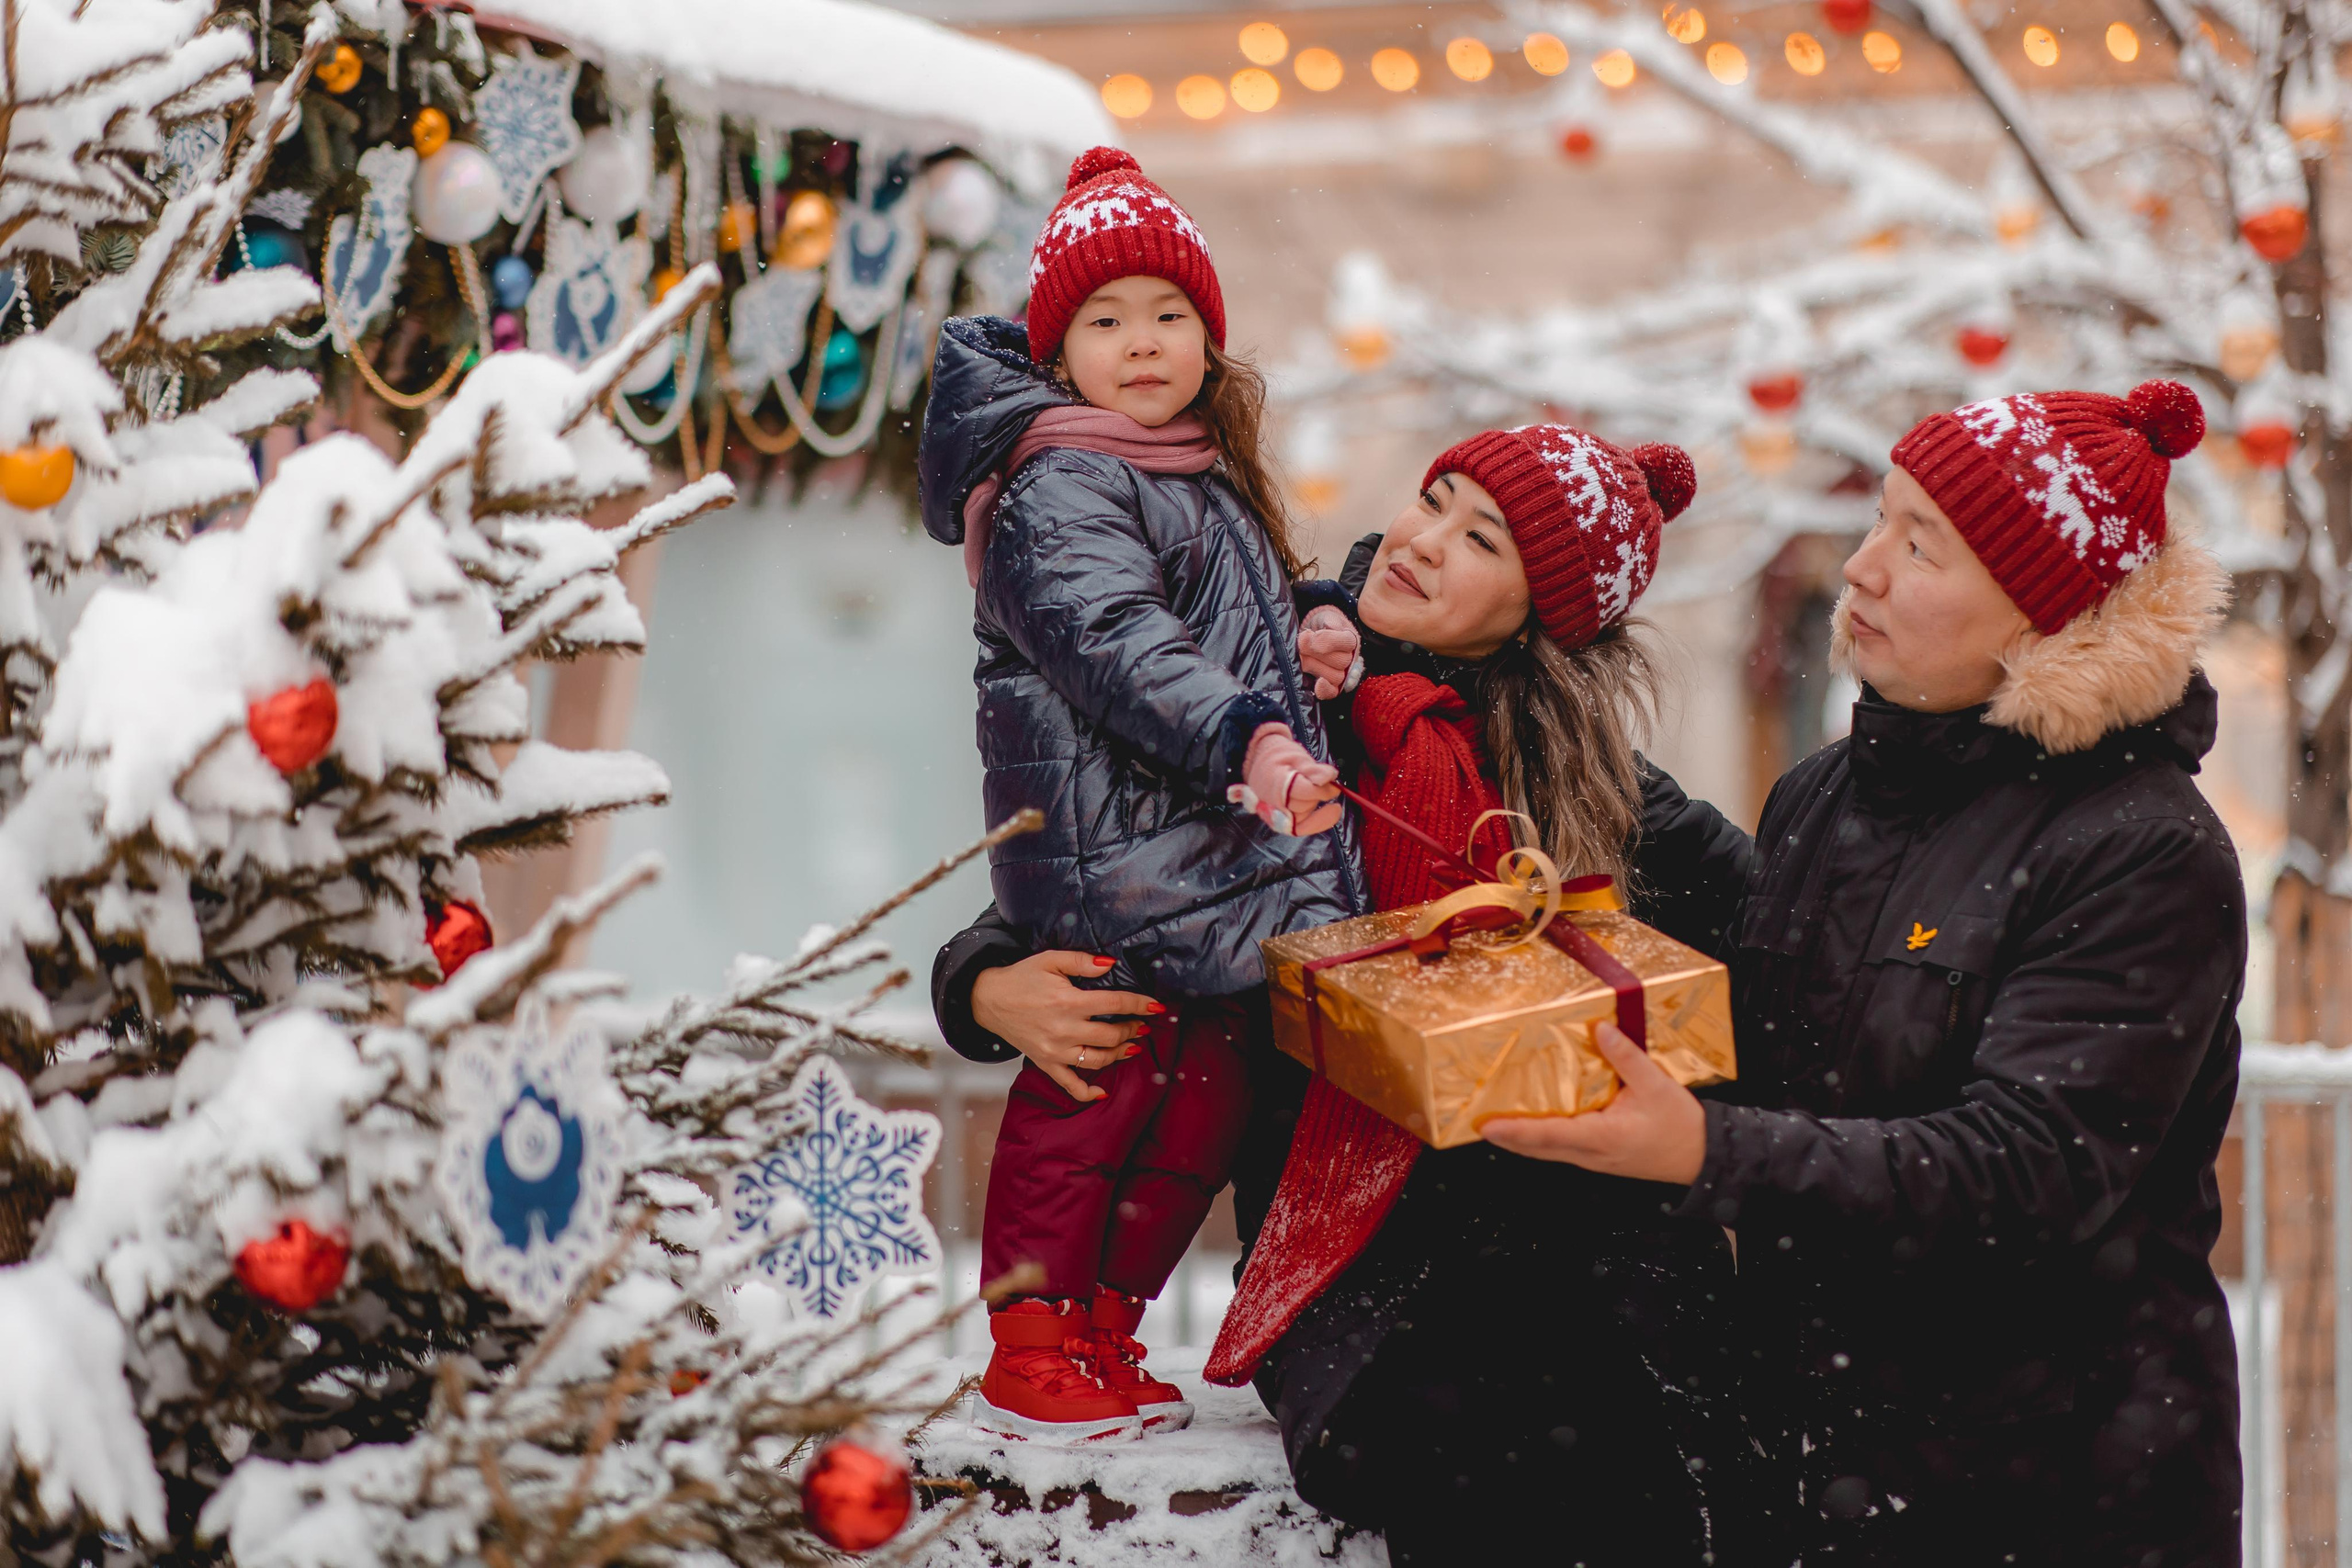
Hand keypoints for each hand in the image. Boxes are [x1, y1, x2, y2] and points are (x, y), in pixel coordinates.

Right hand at [971, 950, 1161, 1102]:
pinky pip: (1069, 1084)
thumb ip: (1082, 961)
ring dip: (1120, 1054)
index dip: (1139, 1005)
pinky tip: (1103, 1092)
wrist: (988, 999)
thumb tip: (1110, 964)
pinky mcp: (1045, 1063)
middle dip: (1133, 1030)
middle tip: (1142, 1025)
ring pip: (1098, 1060)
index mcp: (1068, 1002)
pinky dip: (1087, 1092)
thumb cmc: (1021, 978)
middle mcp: (1064, 1029)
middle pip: (1111, 1036)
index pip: (1114, 1005)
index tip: (1156, 1006)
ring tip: (1132, 1046)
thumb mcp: (1050, 959)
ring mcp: (1055, 1051)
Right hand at [1228, 722, 1341, 834]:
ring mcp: (1271, 814)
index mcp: (1274, 782)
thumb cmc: (1278, 757)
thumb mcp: (1296, 756)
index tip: (1334, 785)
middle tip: (1327, 787)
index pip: (1303, 792)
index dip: (1322, 790)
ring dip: (1313, 807)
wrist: (1259, 761)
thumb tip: (1330, 776)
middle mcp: (1269, 802)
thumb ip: (1313, 770)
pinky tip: (1328, 814)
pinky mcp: (1277, 822)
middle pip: (1302, 807)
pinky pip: (1299, 828)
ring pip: (1301, 818)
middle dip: (1317, 797)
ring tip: (1315, 793)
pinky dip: (1315, 822)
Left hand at [1298, 605, 1362, 701]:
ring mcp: (1343, 673)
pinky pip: (1333, 692)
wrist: (1315, 635)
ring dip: (1314, 666)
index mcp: (1351, 640)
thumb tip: (1330, 627)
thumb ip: (1329, 621)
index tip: (1308, 635)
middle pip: (1340, 661)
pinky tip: (1317, 683)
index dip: (1327, 640)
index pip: (1346, 642)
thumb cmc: (1322, 626)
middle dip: (1315, 652)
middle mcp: (1351, 658)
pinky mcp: (1332, 685)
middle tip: (1300, 644)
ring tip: (1301, 656)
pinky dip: (1325, 689)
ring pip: (1335, 676)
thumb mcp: (1326, 617)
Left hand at [1479, 1022, 1707, 1185]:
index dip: (1515, 1131)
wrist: (1703, 1157)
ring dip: (1521, 1140)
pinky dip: (1542, 1139)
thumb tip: (1600, 1029)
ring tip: (1496, 1122)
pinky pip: (1562, 1149)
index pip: (1548, 1135)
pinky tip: (1534, 1124)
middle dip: (1507, 1138)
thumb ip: (1626, 1056)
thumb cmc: (1680, 1126)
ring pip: (1548, 1152)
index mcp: (1601, 1136)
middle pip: (1538, 1149)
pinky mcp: (1600, 1157)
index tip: (1487, 1127)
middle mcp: (1591, 1153)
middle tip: (1478, 1121)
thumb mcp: (1655, 1085)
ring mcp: (1594, 1159)